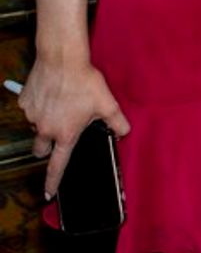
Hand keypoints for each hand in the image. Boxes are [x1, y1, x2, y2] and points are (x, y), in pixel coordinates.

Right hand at [19, 60, 129, 199]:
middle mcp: (45, 129)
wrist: (62, 58)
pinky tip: (51, 94)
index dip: (53, 182)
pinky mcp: (24, 102)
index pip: (58, 165)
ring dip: (45, 123)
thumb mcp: (108, 103)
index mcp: (66, 135)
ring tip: (60, 104)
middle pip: (41, 149)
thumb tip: (124, 133)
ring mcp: (32, 116)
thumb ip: (118, 123)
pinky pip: (30, 110)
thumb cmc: (85, 81)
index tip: (48, 193)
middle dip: (48, 147)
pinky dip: (39, 106)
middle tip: (60, 133)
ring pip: (36, 128)